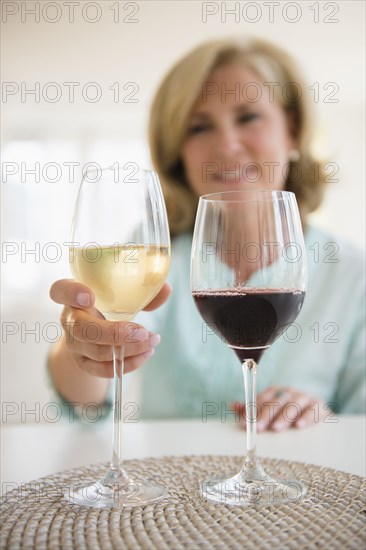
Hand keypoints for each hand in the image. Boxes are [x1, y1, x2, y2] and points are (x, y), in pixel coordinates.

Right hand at [49, 279, 171, 377]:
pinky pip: (102, 370)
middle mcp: (69, 319)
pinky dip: (127, 364)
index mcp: (73, 295)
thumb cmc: (108, 304)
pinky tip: (145, 355)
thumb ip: (141, 290)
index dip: (71, 293)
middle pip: (81, 329)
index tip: (89, 297)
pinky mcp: (83, 363)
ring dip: (129, 349)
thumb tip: (166, 289)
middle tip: (142, 331)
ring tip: (152, 341)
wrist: (94, 330)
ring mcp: (74, 344)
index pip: (60, 290)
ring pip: (96, 351)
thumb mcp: (119, 294)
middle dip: (115, 333)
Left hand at [231, 385, 327, 430]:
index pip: (262, 399)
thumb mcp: (270, 412)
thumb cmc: (288, 414)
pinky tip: (299, 426)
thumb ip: (251, 410)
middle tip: (258, 428)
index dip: (252, 410)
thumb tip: (232, 405)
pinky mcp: (319, 405)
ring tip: (276, 428)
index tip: (244, 423)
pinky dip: (307, 417)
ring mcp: (304, 398)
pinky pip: (313, 409)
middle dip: (266, 415)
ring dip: (284, 416)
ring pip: (293, 405)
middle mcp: (289, 392)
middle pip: (276, 402)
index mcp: (276, 392)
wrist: (318, 411)